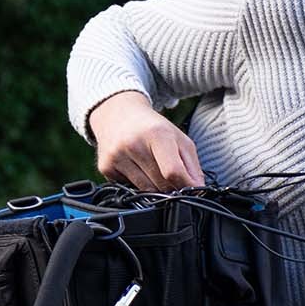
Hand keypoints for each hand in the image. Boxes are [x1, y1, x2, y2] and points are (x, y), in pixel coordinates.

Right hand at [89, 91, 204, 190]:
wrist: (117, 114)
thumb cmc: (153, 128)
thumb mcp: (179, 139)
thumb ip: (193, 166)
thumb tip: (199, 190)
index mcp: (157, 134)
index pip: (173, 171)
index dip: (186, 185)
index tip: (192, 188)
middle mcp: (133, 144)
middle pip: (161, 184)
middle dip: (172, 186)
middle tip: (172, 176)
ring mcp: (116, 156)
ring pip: (146, 190)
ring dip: (156, 187)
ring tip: (154, 168)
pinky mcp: (105, 167)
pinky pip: (129, 188)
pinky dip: (138, 183)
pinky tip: (137, 167)